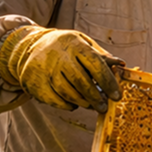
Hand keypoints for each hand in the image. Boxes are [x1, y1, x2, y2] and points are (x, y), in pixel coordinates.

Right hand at [0, 25, 122, 111]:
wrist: (30, 45)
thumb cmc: (66, 47)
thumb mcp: (84, 44)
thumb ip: (101, 56)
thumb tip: (121, 65)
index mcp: (74, 44)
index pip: (95, 64)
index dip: (108, 82)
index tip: (117, 96)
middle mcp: (57, 55)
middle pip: (80, 80)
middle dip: (95, 97)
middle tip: (104, 107)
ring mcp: (43, 68)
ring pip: (66, 91)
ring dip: (82, 102)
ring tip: (92, 106)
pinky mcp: (32, 80)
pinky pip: (53, 98)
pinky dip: (66, 104)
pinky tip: (74, 104)